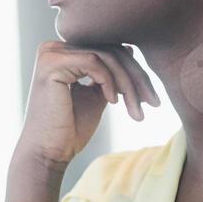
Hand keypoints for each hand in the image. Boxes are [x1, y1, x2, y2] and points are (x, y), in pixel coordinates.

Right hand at [13, 41, 160, 169]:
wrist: (48, 153)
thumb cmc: (70, 129)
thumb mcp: (96, 95)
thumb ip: (109, 74)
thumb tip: (129, 49)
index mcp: (62, 53)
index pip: (107, 50)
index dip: (134, 71)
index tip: (152, 98)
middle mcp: (53, 48)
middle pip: (109, 50)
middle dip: (136, 77)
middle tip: (154, 103)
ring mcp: (50, 54)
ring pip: (105, 56)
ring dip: (128, 84)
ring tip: (136, 109)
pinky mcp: (51, 64)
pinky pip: (93, 62)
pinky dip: (109, 82)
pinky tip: (112, 103)